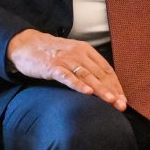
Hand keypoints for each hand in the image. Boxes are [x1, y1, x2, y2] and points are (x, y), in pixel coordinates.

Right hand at [6, 29, 125, 110]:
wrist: (26, 45)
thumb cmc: (52, 53)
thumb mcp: (73, 55)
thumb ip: (87, 66)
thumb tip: (103, 83)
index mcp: (87, 51)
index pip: (107, 69)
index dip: (116, 85)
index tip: (123, 98)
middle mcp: (79, 54)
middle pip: (100, 74)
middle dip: (112, 90)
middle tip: (121, 105)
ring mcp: (66, 60)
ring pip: (87, 76)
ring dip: (101, 89)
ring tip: (111, 101)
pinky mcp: (53, 67)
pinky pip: (68, 77)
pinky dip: (78, 85)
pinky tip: (87, 92)